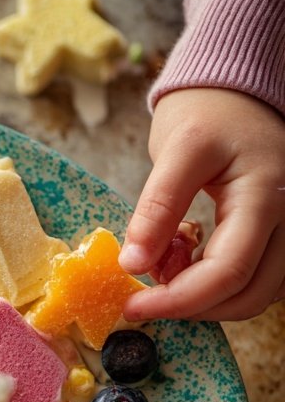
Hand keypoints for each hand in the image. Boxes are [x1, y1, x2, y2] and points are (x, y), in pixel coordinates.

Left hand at [119, 88, 284, 321]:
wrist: (239, 94)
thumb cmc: (210, 113)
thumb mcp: (178, 150)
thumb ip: (157, 207)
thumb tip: (132, 264)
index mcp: (267, 196)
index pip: (228, 273)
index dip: (177, 300)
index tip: (132, 305)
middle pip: (247, 295)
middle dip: (191, 306)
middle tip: (144, 297)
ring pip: (256, 295)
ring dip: (206, 300)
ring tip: (166, 269)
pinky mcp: (283, 236)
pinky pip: (259, 280)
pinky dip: (220, 287)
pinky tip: (188, 264)